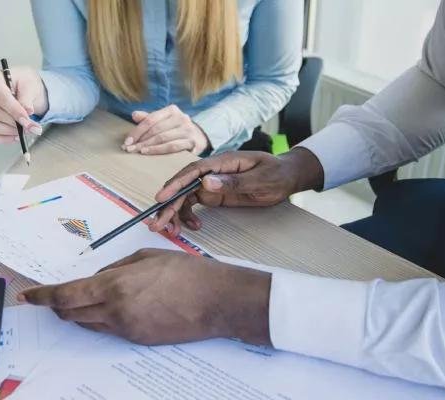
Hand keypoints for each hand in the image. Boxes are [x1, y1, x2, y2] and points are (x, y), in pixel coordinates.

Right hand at [0, 66, 46, 143]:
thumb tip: (27, 111)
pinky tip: (15, 136)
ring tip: (25, 130)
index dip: (14, 110)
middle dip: (16, 123)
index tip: (26, 120)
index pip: (0, 97)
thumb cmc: (22, 82)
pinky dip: (4, 139)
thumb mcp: (29, 84)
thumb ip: (27, 98)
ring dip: (10, 131)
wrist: (22, 87)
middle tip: (32, 127)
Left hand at [18, 249, 272, 345]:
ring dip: (79, 312)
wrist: (217, 302)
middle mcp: (115, 312)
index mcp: (115, 286)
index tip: (29, 296)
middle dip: (58, 304)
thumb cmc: (187, 273)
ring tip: (85, 298)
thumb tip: (95, 279)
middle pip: (71, 313)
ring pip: (88, 323)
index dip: (42, 296)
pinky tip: (113, 307)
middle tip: (53, 296)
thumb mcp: (145, 258)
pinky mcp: (138, 340)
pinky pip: (109, 330)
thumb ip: (114, 268)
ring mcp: (126, 330)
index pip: (65, 295)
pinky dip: (101, 319)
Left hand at [122, 105, 208, 155]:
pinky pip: (171, 147)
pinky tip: (147, 153)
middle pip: (156, 129)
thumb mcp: (162, 121)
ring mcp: (187, 130)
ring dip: (147, 146)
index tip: (127, 141)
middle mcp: (181, 117)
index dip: (137, 130)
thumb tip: (134, 114)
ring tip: (136, 151)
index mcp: (172, 110)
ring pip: (163, 138)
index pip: (151, 119)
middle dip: (140, 140)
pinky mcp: (191, 142)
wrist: (198, 137)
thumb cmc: (175, 129)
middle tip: (129, 149)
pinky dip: (158, 150)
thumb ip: (149, 118)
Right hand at [149, 148, 323, 235]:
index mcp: (223, 162)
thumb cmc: (277, 174)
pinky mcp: (213, 194)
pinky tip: (192, 227)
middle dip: (168, 205)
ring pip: (185, 197)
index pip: (193, 171)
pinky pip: (193, 204)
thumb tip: (205, 182)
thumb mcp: (261, 179)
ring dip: (175, 213)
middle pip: (184, 186)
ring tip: (169, 230)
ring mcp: (211, 183)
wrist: (286, 176)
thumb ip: (234, 182)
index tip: (162, 197)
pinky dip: (188, 216)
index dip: (175, 183)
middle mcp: (212, 171)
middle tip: (157, 223)